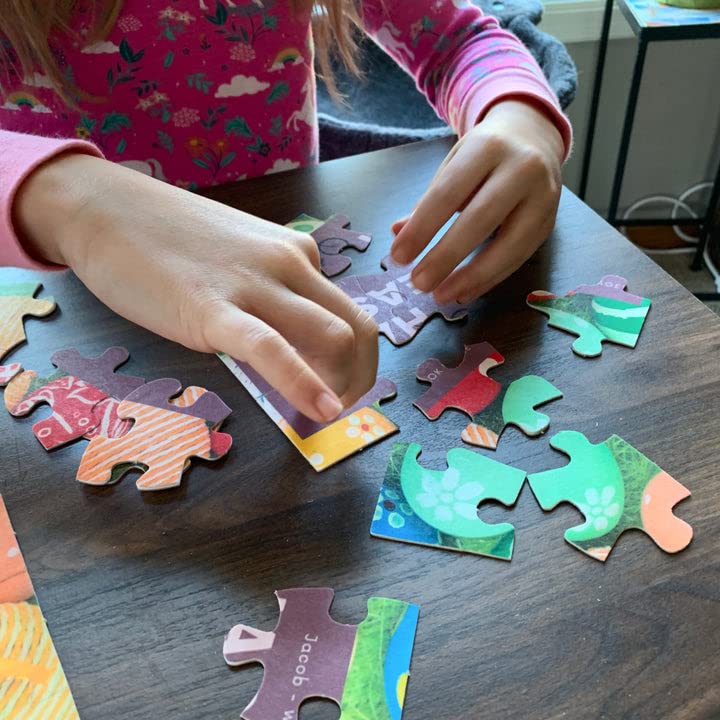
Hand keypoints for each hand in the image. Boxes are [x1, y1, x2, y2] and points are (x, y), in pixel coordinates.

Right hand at [14, 154, 377, 423]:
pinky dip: (304, 384)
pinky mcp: (214, 309)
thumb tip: (291, 340)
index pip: (349, 312)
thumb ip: (272, 292)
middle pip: (359, 328)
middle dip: (361, 379)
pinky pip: (272, 350)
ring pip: (334, 337)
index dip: (354, 360)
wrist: (104, 210)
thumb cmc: (170, 239)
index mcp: (297, 254)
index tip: (338, 388)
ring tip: (322, 415)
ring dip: (343, 386)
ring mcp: (255, 285)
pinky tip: (319, 412)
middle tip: (340, 409)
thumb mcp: (241, 260)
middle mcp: (291, 264)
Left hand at [390, 100, 563, 302]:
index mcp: (487, 147)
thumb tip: (398, 233)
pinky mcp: (550, 223)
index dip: (422, 228)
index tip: (398, 256)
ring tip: (440, 295)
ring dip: (471, 276)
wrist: (534, 137)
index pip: (449, 192)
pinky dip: (489, 279)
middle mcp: (522, 168)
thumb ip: (428, 201)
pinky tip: (464, 292)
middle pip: (480, 219)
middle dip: (446, 256)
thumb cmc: (483, 155)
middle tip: (418, 283)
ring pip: (508, 245)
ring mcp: (543, 197)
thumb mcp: (454, 166)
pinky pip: (519, 258)